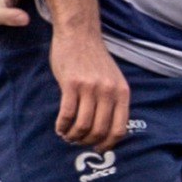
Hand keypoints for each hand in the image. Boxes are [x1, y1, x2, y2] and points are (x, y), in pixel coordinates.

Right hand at [50, 25, 128, 148]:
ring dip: (73, 136)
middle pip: (99, 130)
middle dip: (87, 142)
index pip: (119, 129)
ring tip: (67, 135)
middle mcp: (108, 92)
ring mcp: (90, 88)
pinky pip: (67, 114)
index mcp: (122, 92)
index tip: (98, 148)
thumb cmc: (93, 58)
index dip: (108, 144)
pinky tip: (59, 127)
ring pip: (83, 126)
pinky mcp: (71, 84)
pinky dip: (62, 126)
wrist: (79, 33)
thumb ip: (113, 100)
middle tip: (78, 141)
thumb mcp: (113, 78)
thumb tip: (106, 130)